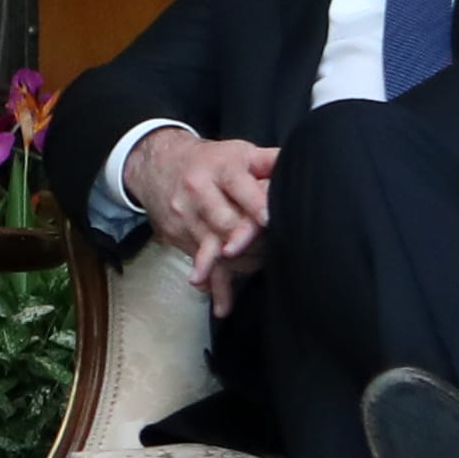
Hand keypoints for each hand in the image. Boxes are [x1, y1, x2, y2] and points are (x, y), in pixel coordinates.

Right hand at [124, 130, 277, 316]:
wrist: (157, 165)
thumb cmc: (210, 161)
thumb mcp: (240, 152)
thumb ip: (270, 161)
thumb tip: (301, 165)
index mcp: (221, 169)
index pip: (238, 186)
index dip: (254, 204)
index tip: (268, 220)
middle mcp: (199, 192)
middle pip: (224, 221)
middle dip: (242, 240)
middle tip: (259, 253)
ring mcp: (186, 217)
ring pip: (212, 247)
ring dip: (234, 265)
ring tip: (243, 279)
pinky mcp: (178, 236)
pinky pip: (201, 262)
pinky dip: (214, 285)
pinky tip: (221, 305)